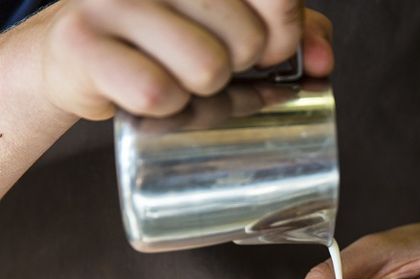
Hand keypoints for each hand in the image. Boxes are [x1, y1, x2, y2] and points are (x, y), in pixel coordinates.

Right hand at [39, 0, 332, 119]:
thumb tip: (322, 63)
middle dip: (235, 69)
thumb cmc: (164, 41)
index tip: (269, 51)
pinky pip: (158, 93)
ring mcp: (115, 2)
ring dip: (199, 94)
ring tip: (176, 80)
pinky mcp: (84, 44)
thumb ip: (288, 32)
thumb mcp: (231, 27)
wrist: (80, 56)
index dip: (284, 32)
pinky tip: (149, 96)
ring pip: (207, 69)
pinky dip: (164, 109)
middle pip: (247, 42)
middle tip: (204, 65)